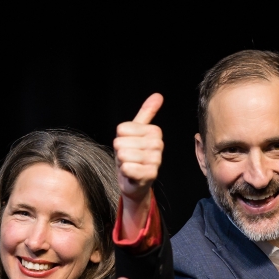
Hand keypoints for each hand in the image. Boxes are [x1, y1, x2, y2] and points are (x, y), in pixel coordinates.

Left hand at [114, 93, 163, 235]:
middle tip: (128, 158)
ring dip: (122, 163)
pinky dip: (125, 172)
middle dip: (120, 152)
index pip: (122, 129)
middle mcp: (158, 144)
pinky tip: (131, 174)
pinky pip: (128, 168)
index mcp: (154, 132)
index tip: (128, 146)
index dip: (120, 139)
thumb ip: (146, 114)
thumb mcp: (135, 133)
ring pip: (124, 155)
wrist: (134, 183)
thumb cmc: (132, 157)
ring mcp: (156, 160)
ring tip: (130, 165)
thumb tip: (158, 96)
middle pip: (121, 142)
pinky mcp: (151, 174)